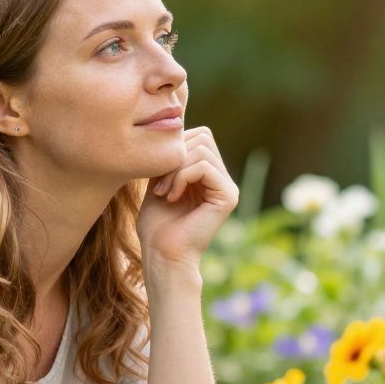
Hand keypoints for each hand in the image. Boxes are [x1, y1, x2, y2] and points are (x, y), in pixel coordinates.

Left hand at [136, 125, 237, 269]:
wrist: (162, 255)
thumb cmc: (156, 226)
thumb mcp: (158, 181)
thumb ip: (170, 158)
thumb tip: (173, 128)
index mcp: (209, 175)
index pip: (198, 136)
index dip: (174, 147)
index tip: (156, 176)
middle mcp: (222, 179)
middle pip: (203, 136)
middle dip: (176, 155)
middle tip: (160, 183)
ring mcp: (228, 188)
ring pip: (202, 149)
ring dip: (175, 168)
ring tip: (164, 191)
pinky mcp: (229, 196)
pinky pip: (204, 166)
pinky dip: (182, 177)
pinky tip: (173, 196)